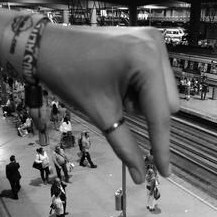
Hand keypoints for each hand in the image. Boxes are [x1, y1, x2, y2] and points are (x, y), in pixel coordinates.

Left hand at [30, 26, 179, 183]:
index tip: (165, 172)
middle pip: (169, 103)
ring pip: (163, 92)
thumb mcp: (100, 112)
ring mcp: (153, 40)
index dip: (161, 146)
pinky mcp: (146, 40)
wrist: (47, 47)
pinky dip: (140, 88)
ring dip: (142, 101)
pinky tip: (119, 79)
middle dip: (144, 112)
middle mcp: (156, 45)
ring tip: (114, 89)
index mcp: (146, 60)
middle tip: (116, 102)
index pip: (160, 113)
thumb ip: (124, 145)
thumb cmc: (68, 76)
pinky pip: (155, 78)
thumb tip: (140, 175)